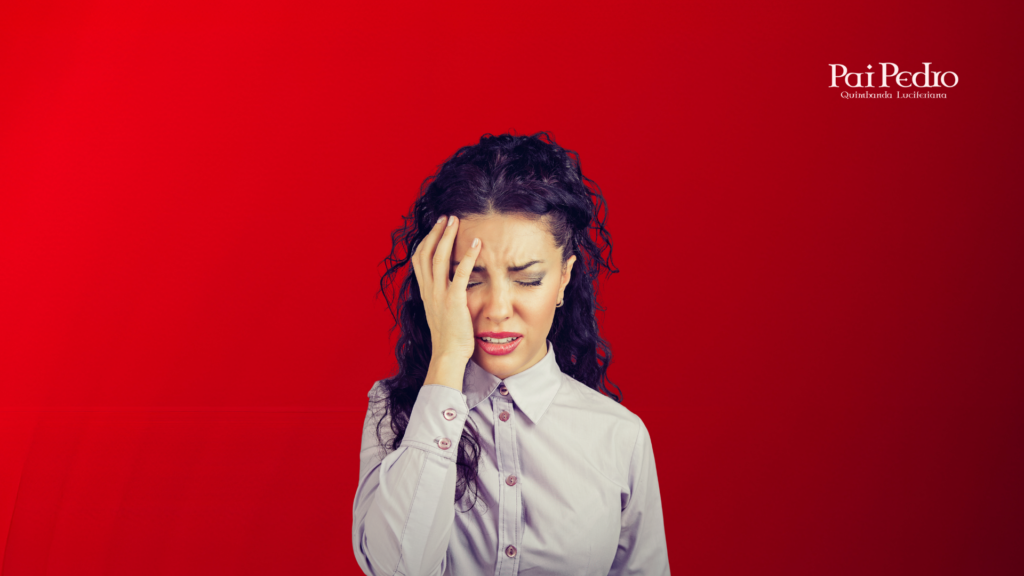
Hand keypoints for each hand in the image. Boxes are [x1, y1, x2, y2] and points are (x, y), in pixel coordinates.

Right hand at [411, 215, 481, 389]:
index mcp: (425, 292)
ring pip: (438, 257)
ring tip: (455, 221)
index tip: (436, 228)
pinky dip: (468, 256)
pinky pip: (460, 273)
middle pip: (426, 253)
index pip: (419, 260)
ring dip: (447, 236)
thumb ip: (442, 297)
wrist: (448, 356)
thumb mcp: (441, 312)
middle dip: (435, 232)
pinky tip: (476, 243)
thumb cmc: (449, 338)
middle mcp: (429, 291)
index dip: (426, 241)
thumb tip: (450, 287)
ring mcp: (439, 295)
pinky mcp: (453, 301)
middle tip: (446, 217)